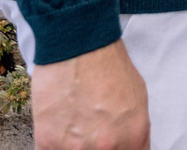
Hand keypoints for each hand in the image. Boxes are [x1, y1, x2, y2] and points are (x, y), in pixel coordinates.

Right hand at [31, 39, 149, 149]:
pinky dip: (56, 144)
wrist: (78, 46)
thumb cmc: (108, 66)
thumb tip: (129, 147)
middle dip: (100, 146)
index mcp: (134, 136)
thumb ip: (134, 132)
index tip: (116, 144)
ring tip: (77, 125)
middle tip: (93, 130)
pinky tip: (61, 127)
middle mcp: (107, 146)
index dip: (123, 149)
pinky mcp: (47, 143)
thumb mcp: (139, 99)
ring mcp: (75, 148)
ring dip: (75, 145)